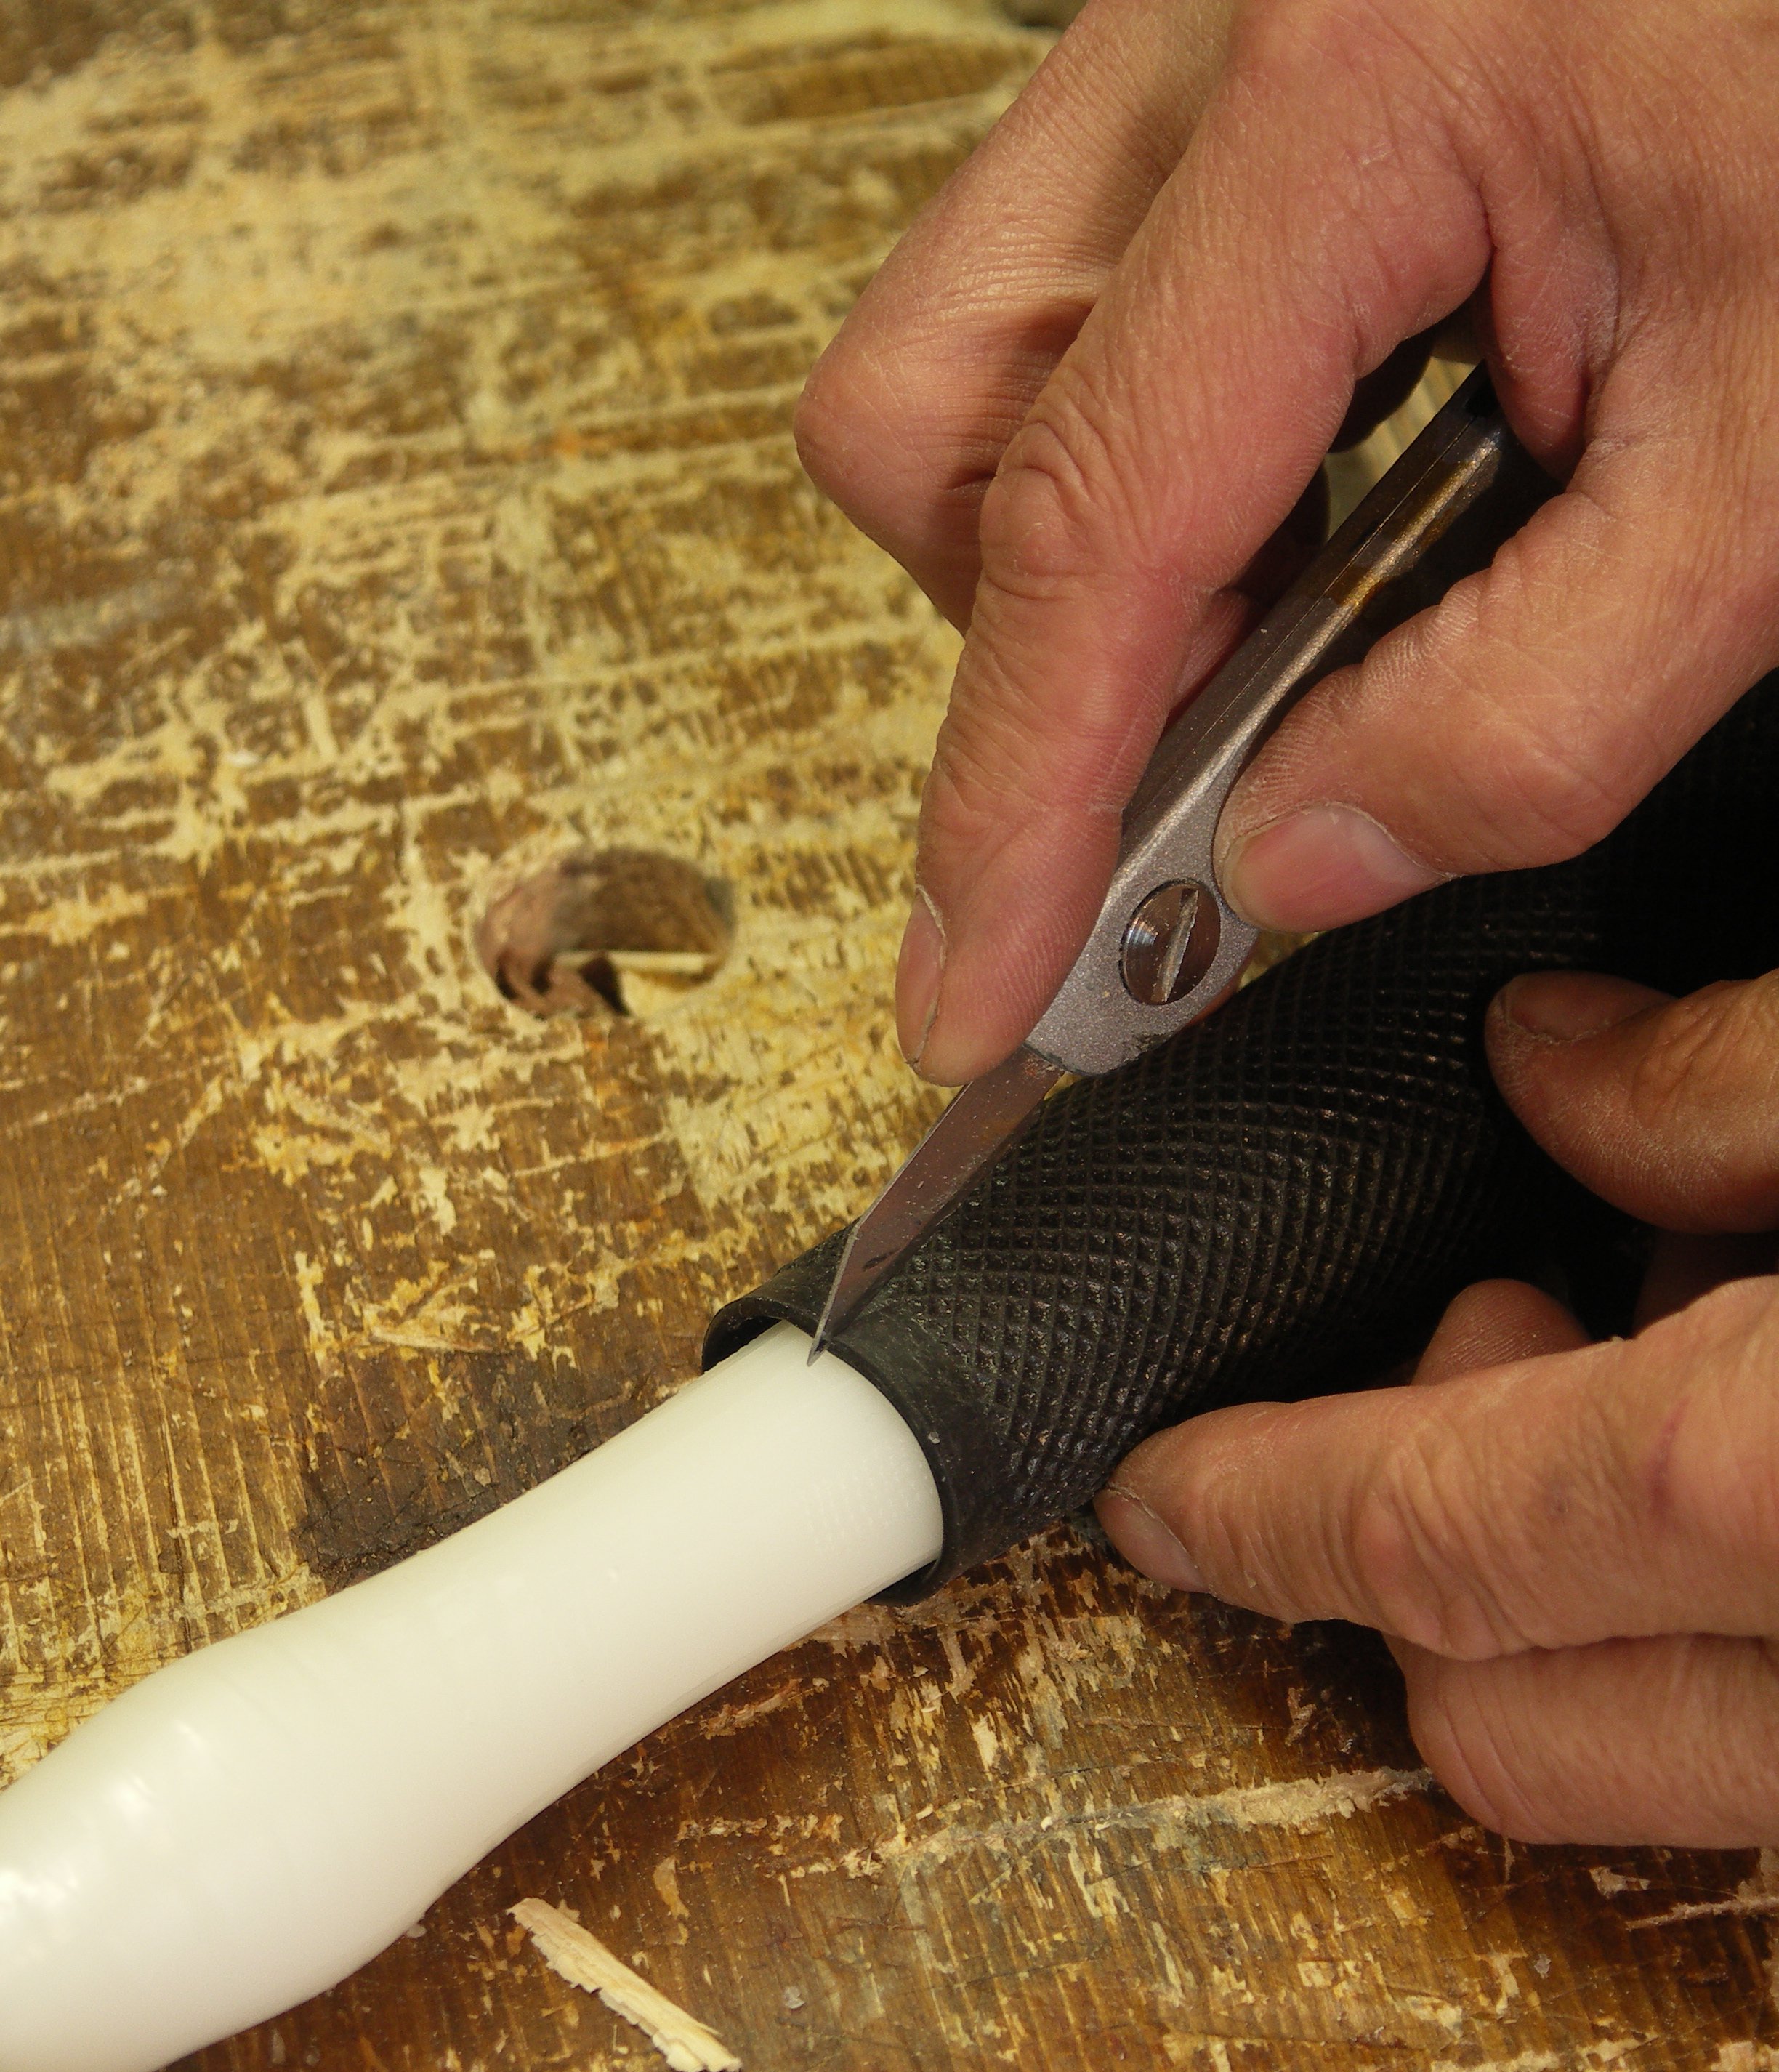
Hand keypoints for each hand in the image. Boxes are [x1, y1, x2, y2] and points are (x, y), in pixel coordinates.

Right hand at [795, 0, 1778, 1082]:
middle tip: (1227, 736)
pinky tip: (1313, 494)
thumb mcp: (1773, 476)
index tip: (976, 989)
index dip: (1014, 805)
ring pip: (973, 366)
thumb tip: (1290, 859)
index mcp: (1360, 93)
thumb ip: (1533, 716)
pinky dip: (1158, 464)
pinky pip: (1067, 310)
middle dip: (1042, 643)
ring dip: (1103, 556)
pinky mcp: (1216, 67)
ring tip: (1311, 599)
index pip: (1091, 524)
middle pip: (939, 420)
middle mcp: (1211, 30)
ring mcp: (1193, 31)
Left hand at [1096, 967, 1778, 1847]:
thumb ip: (1728, 1081)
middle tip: (1487, 1348)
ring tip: (1669, 1369)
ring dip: (1575, 1598)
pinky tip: (1752, 1450)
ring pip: (1639, 1765)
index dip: (1261, 1500)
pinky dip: (1705, 1632)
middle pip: (1503, 1724)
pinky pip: (1758, 1749)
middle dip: (1413, 1558)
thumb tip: (1557, 1067)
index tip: (1159, 1486)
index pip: (1432, 1533)